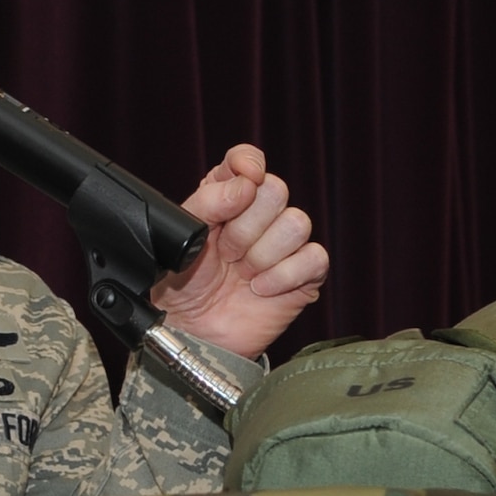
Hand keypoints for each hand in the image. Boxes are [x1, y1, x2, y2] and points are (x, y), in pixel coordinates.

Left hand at [153, 144, 327, 359]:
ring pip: (297, 222)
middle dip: (245, 226)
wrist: (192, 335)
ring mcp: (282, 246)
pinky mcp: (303, 276)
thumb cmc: (180, 288)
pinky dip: (284, 275)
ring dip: (263, 253)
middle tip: (226, 252)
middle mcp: (258, 216)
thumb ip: (206, 202)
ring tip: (242, 274)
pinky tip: (260, 289)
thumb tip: (245, 184)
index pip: (248, 160)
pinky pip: (314, 258)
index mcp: (226, 198)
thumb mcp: (180, 239)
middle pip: (276, 190)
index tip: (244, 181)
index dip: (248, 165)